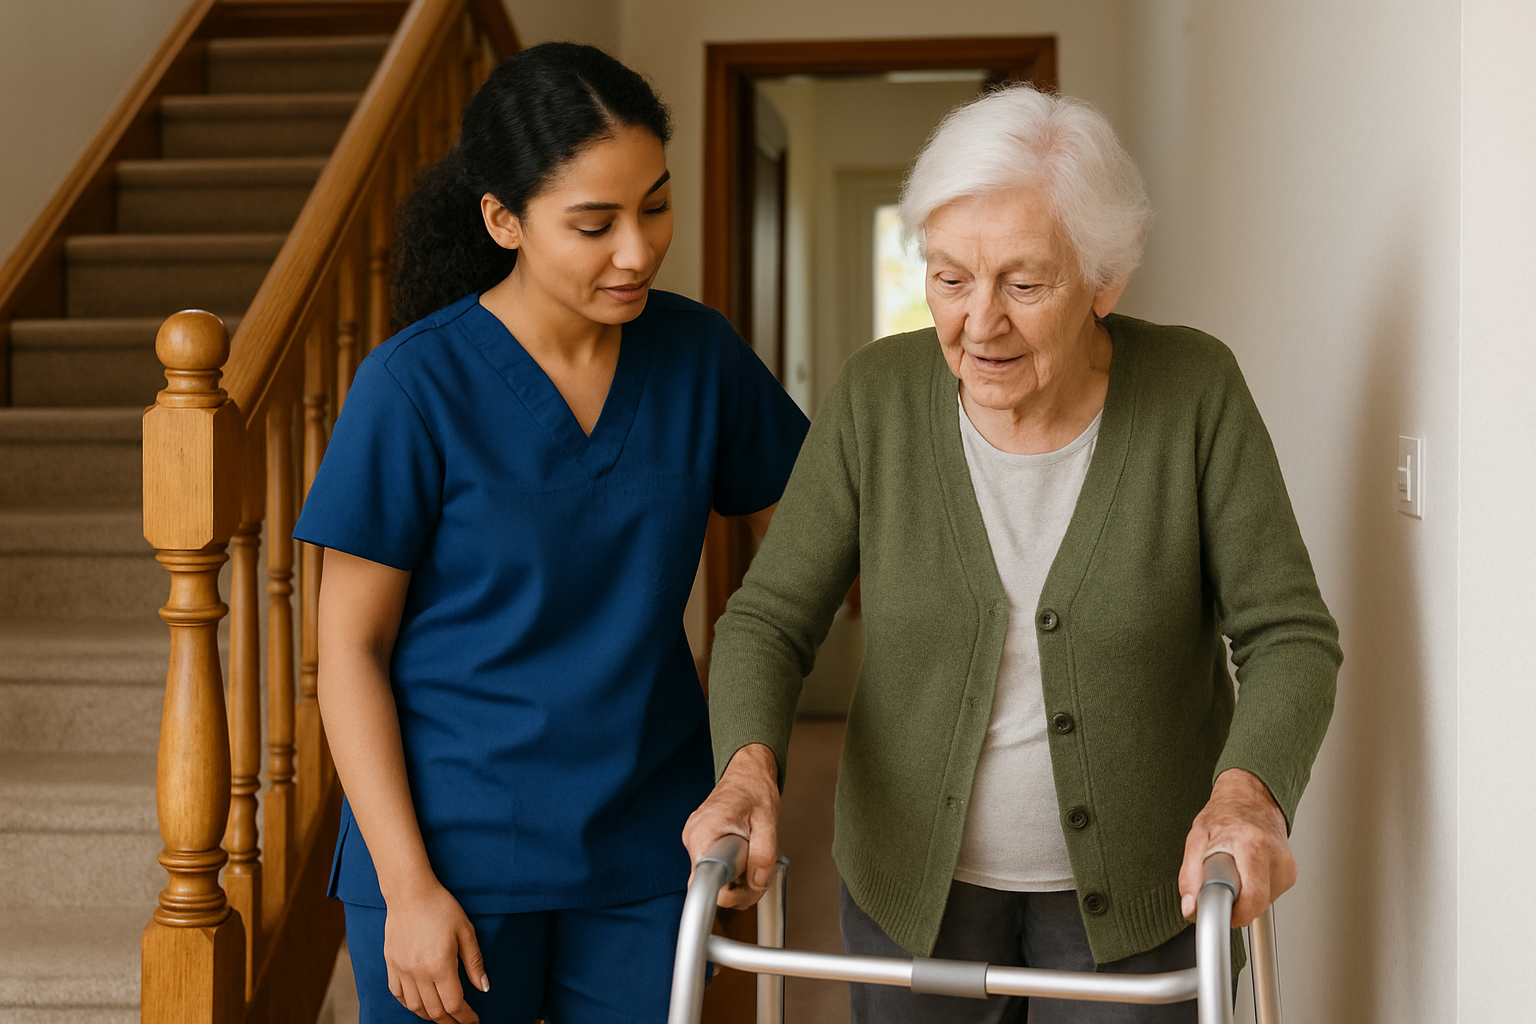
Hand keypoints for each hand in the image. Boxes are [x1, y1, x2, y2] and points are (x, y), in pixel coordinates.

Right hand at [383, 882, 489, 1022]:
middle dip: (450, 1021)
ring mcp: (401, 970)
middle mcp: (418, 973)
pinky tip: (420, 1004)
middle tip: (461, 1022)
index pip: (454, 1004)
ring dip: (430, 1016)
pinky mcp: (391, 965)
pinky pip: (398, 995)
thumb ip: (474, 963)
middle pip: (435, 1011)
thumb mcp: (466, 931)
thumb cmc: (441, 908)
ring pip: (415, 1007)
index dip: (465, 1017)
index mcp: (440, 965)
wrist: (410, 893)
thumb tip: (483, 988)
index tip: (473, 1020)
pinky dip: (410, 1005)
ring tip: (443, 1015)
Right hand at [681, 743, 779, 908]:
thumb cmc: (754, 789)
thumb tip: (757, 882)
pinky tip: (744, 860)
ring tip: (754, 865)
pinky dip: (731, 872)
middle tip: (759, 878)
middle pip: (708, 884)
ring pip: (712, 878)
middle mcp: (694, 837)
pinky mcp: (701, 843)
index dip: (728, 892)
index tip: (745, 890)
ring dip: (736, 881)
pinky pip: (713, 868)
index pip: (704, 880)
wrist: (747, 773)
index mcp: (706, 830)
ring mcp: (695, 840)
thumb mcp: (767, 821)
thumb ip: (763, 854)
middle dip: (737, 889)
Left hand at [1178, 768, 1295, 927]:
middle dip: (1234, 907)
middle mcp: (1275, 858)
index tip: (1217, 915)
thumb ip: (1190, 876)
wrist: (1252, 799)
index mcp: (1252, 846)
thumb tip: (1191, 907)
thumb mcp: (1197, 838)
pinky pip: (1267, 898)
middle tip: (1219, 887)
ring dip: (1242, 897)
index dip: (1231, 914)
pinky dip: (1252, 891)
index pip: (1250, 900)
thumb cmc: (1226, 815)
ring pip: (1261, 905)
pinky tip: (1246, 872)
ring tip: (1234, 871)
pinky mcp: (1290, 875)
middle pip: (1255, 906)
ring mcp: (1286, 868)